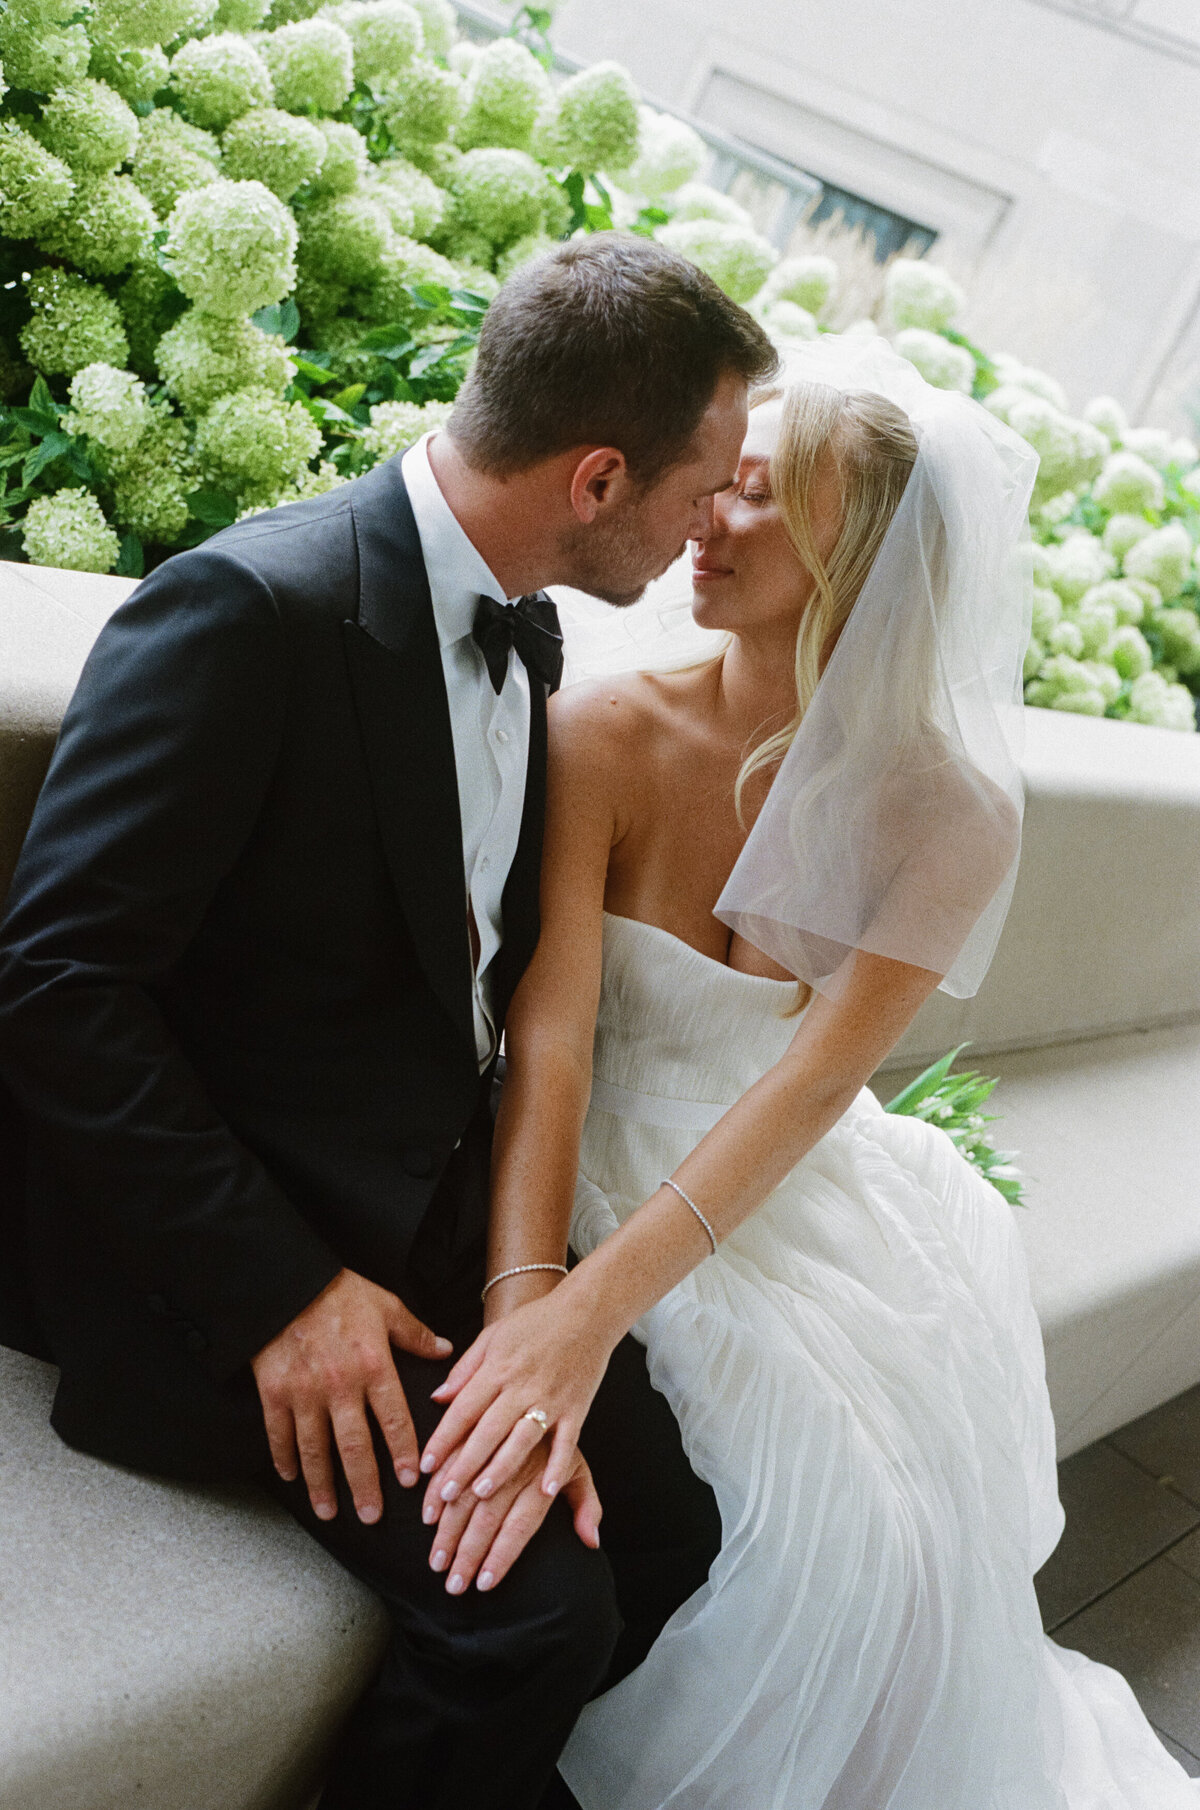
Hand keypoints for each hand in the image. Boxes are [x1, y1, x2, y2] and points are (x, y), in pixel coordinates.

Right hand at [251, 1267, 451, 1524]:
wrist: (287, 1281)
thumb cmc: (341, 1292)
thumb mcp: (387, 1306)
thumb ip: (416, 1334)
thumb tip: (447, 1350)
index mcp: (374, 1365)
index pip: (394, 1420)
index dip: (403, 1453)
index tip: (410, 1482)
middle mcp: (340, 1385)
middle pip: (354, 1447)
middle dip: (363, 1486)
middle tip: (371, 1518)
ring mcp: (304, 1392)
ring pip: (315, 1450)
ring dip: (323, 1485)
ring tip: (330, 1512)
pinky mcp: (274, 1392)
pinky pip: (279, 1434)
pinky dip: (284, 1458)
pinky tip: (291, 1478)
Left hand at [418, 1277, 616, 1506]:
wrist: (588, 1310)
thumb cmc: (538, 1320)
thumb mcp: (493, 1335)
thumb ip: (465, 1368)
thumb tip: (437, 1397)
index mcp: (497, 1367)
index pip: (463, 1409)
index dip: (442, 1439)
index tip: (425, 1466)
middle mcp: (522, 1385)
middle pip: (487, 1431)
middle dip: (464, 1464)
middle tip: (444, 1494)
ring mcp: (551, 1398)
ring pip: (521, 1440)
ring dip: (501, 1468)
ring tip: (481, 1494)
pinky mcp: (577, 1407)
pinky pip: (566, 1441)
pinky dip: (556, 1466)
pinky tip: (546, 1491)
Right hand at [424, 1439, 601, 1593]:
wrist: (550, 1375)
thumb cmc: (561, 1437)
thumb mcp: (579, 1468)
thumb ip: (587, 1505)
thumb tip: (591, 1542)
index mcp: (542, 1477)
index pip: (521, 1525)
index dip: (502, 1555)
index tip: (484, 1584)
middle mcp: (517, 1464)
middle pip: (489, 1517)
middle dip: (468, 1553)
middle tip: (451, 1584)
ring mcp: (492, 1446)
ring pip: (465, 1494)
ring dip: (448, 1530)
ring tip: (436, 1562)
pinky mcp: (473, 1429)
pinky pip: (451, 1464)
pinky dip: (437, 1491)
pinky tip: (429, 1516)